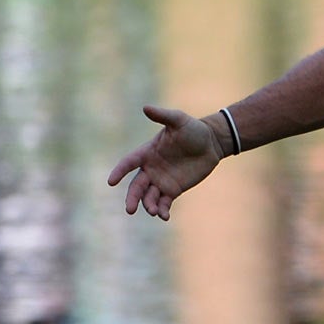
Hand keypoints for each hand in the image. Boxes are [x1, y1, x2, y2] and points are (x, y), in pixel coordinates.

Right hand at [107, 104, 223, 220]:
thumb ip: (163, 115)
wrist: (212, 143)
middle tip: (129, 209)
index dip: (119, 171)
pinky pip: (164, 202)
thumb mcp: (178, 120)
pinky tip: (164, 216)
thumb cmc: (193, 129)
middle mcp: (151, 168)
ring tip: (153, 211)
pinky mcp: (173, 189)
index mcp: (147, 152)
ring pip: (149, 196)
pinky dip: (162, 210)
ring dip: (148, 205)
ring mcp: (161, 180)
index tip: (111, 181)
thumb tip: (145, 108)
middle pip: (136, 186)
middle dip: (132, 197)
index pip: (129, 163)